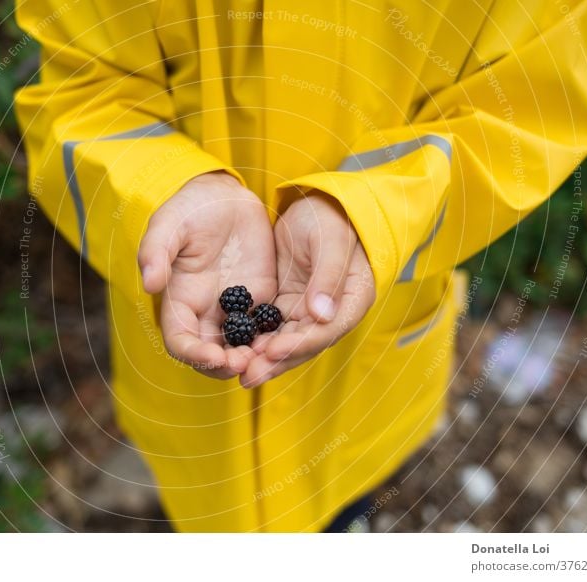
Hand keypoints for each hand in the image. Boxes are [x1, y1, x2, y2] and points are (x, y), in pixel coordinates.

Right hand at [138, 172, 277, 378]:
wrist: (226, 195)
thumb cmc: (191, 208)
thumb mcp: (169, 224)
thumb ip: (156, 251)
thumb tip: (150, 284)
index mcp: (179, 301)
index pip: (180, 341)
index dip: (194, 354)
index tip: (214, 357)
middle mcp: (206, 312)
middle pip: (212, 355)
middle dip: (226, 365)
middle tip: (246, 363)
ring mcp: (235, 308)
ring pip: (242, 347)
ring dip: (253, 358)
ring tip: (268, 358)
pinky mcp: (261, 299)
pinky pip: (268, 327)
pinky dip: (275, 338)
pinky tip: (288, 340)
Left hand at [241, 192, 374, 387]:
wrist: (323, 203)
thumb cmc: (333, 217)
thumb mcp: (331, 240)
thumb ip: (327, 276)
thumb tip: (321, 314)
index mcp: (350, 301)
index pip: (324, 332)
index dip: (297, 345)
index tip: (271, 351)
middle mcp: (331, 313)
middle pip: (302, 345)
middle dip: (275, 362)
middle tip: (247, 376)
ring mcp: (308, 310)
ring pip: (285, 340)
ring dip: (264, 357)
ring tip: (238, 370)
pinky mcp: (289, 304)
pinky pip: (271, 327)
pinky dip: (256, 339)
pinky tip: (235, 349)